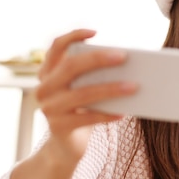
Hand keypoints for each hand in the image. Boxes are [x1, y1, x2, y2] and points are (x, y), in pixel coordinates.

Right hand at [35, 29, 136, 162]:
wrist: (66, 145)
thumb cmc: (82, 109)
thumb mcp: (84, 88)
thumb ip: (95, 76)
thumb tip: (128, 65)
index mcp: (49, 72)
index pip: (56, 47)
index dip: (73, 36)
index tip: (95, 32)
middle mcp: (44, 87)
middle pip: (70, 67)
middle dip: (98, 59)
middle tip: (123, 56)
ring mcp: (49, 108)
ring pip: (82, 94)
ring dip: (111, 89)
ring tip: (134, 86)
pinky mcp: (58, 127)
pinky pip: (86, 118)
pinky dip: (107, 114)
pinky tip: (124, 112)